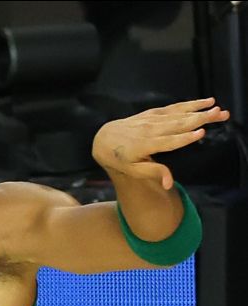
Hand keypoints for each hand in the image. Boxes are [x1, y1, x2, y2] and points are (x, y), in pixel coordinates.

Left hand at [91, 97, 229, 189]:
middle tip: (220, 115)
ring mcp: (150, 120)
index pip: (167, 142)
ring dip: (200, 110)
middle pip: (177, 125)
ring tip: (218, 109)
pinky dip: (189, 104)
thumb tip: (170, 184)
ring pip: (178, 114)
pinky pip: (173, 108)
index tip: (201, 133)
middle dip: (200, 119)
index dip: (184, 138)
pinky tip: (204, 102)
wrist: (104, 139)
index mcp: (144, 146)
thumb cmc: (120, 159)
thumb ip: (153, 173)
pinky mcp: (152, 113)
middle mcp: (148, 130)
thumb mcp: (133, 170)